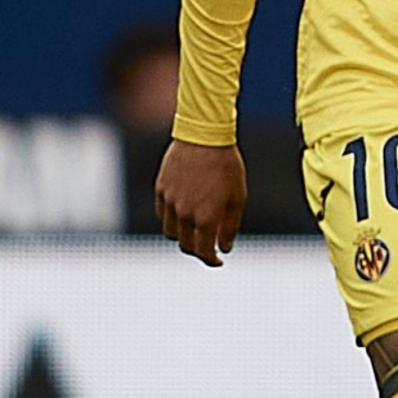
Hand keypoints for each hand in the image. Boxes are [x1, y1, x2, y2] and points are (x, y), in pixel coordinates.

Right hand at [156, 140, 247, 265]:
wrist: (205, 136)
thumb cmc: (227, 166)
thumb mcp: (237, 197)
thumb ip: (230, 226)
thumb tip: (225, 248)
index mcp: (206, 217)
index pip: (203, 251)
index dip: (211, 260)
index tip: (218, 261)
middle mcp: (184, 213)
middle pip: (185, 245)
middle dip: (198, 250)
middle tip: (209, 247)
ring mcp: (169, 201)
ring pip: (171, 232)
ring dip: (183, 236)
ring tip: (197, 229)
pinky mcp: (160, 189)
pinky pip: (162, 214)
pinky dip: (172, 219)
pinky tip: (185, 213)